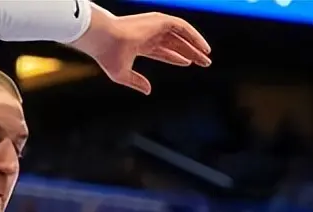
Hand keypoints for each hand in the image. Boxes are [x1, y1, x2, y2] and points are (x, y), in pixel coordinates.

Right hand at [72, 7, 211, 94]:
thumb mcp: (121, 74)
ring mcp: (155, 26)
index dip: (175, 57)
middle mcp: (149, 33)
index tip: (188, 63)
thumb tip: (149, 91)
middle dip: (190, 53)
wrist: (105, 39)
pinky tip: (203, 47)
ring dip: (194, 45)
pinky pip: (183, 27)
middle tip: (204, 62)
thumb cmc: (108, 55)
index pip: (162, 50)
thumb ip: (136, 82)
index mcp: (140, 44)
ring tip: (207, 56)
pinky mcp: (160, 20)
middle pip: (175, 43)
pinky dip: (194, 36)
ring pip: (181, 35)